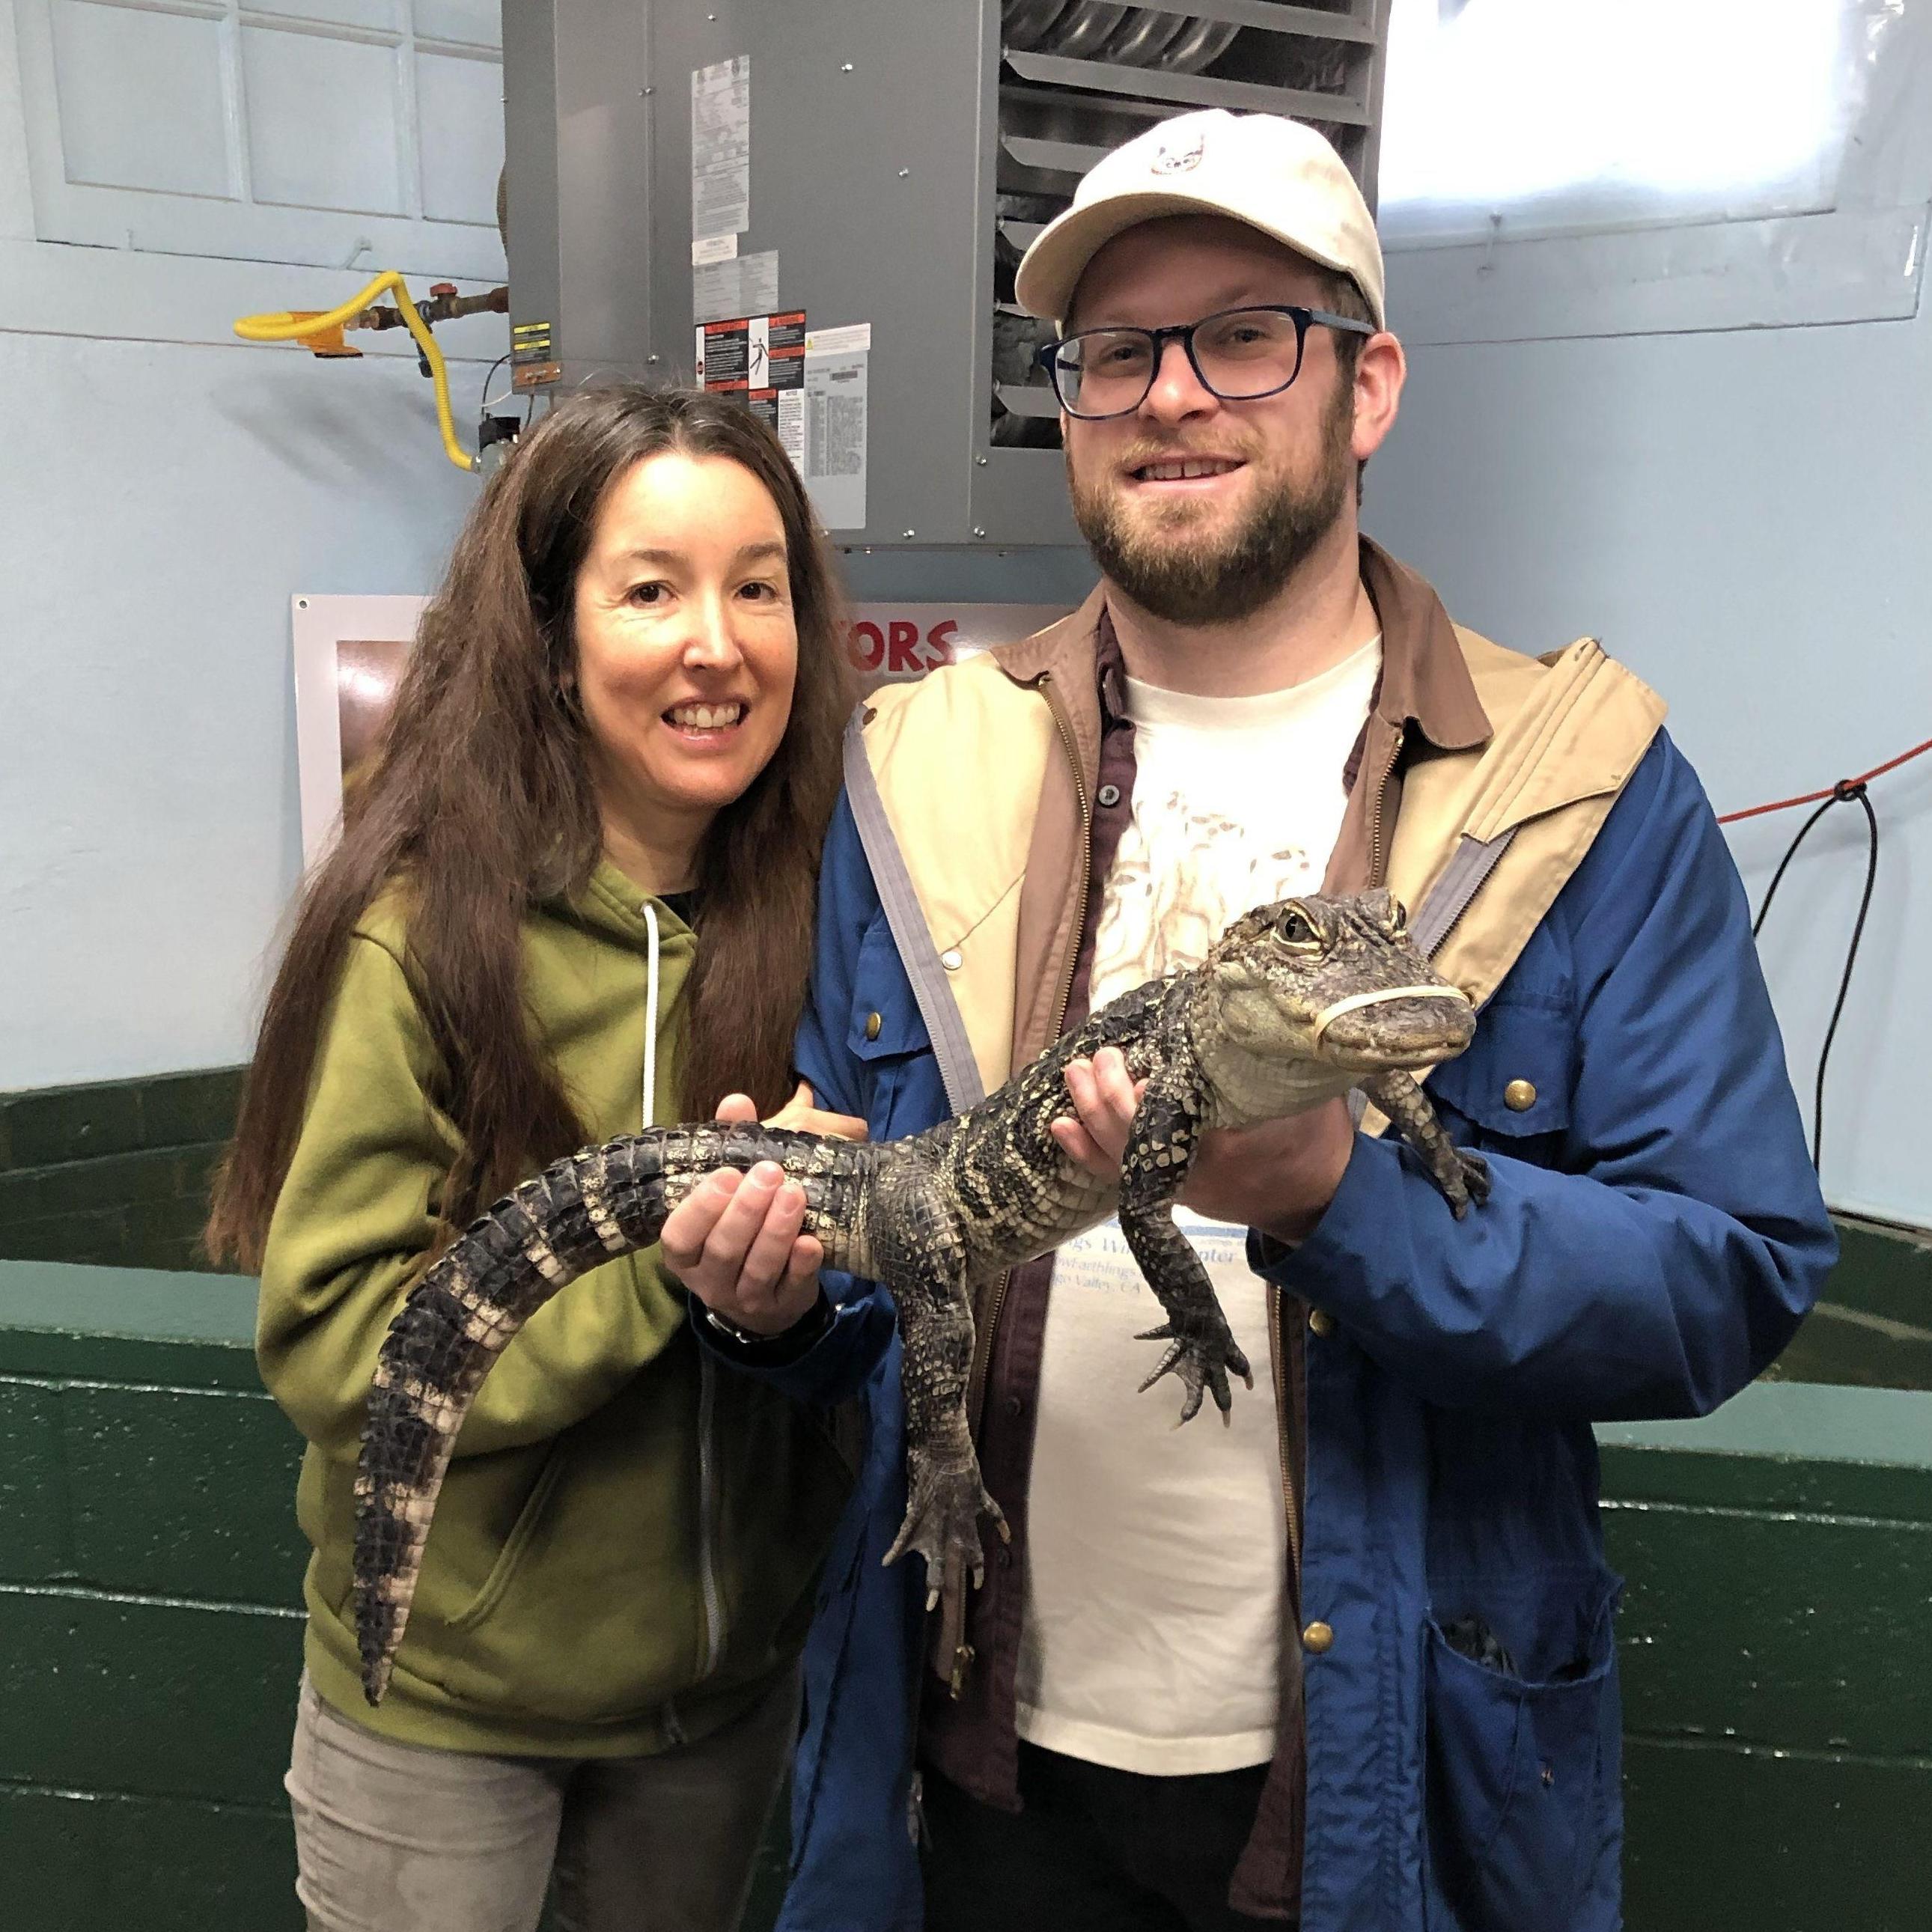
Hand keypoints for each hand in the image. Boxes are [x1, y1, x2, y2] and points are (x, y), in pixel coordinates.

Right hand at [659, 1086, 863, 1336]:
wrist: (765, 1292)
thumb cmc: (737, 1226)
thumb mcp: (728, 1188)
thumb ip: (729, 1143)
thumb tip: (737, 1101)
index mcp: (685, 1252)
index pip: (679, 1236)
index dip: (700, 1208)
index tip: (726, 1174)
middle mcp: (708, 1279)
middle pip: (723, 1249)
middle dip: (747, 1210)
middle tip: (770, 1173)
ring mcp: (744, 1298)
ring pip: (757, 1269)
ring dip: (776, 1231)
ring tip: (795, 1195)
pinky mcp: (781, 1307)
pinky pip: (790, 1288)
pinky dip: (801, 1266)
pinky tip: (812, 1242)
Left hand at [1050, 1046, 1352, 1243]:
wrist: (1317, 1198)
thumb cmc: (1314, 1135)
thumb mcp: (1305, 1091)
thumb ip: (1267, 1057)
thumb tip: (1238, 1003)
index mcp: (1230, 1140)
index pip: (1177, 1112)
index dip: (1148, 1091)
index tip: (1139, 1064)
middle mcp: (1195, 1167)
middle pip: (1135, 1132)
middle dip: (1110, 1091)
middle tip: (1105, 1055)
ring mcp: (1178, 1184)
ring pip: (1118, 1153)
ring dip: (1090, 1111)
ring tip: (1075, 1072)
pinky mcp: (1170, 1190)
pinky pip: (1118, 1176)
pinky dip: (1086, 1150)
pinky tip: (1061, 1125)